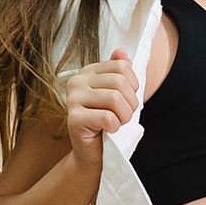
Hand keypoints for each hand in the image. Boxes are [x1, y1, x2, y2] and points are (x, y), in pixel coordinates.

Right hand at [66, 48, 138, 166]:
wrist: (92, 153)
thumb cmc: (107, 123)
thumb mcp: (117, 94)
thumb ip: (118, 72)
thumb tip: (121, 51)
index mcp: (88, 72)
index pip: (121, 66)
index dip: (133, 86)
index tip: (126, 100)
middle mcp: (77, 81)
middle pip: (119, 82)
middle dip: (130, 103)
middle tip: (123, 116)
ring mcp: (72, 99)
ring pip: (115, 99)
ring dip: (124, 116)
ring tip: (117, 123)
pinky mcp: (73, 119)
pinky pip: (107, 118)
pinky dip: (115, 126)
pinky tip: (108, 130)